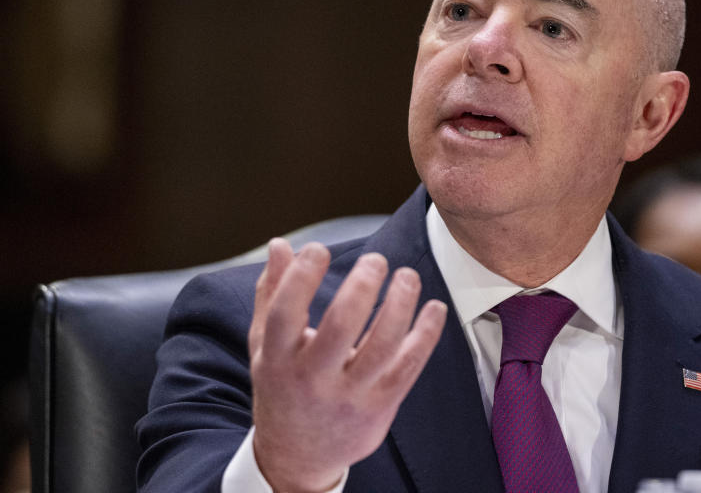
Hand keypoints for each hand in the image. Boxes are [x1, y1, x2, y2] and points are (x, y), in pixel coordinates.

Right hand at [248, 238, 446, 492]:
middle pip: (339, 327)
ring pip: (381, 347)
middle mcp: (312, 379)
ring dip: (400, 305)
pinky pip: (408, 367)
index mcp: (277, 359)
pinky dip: (426, 335)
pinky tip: (434, 307)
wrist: (296, 456)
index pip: (285, 313)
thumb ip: (272, 293)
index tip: (318, 248)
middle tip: (376, 260)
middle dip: (361, 286)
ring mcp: (348, 396)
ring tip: (407, 276)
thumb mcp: (265, 345)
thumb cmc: (282, 387)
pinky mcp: (379, 407)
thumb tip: (280, 244)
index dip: (301, 277)